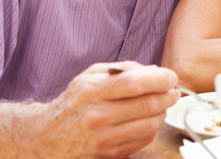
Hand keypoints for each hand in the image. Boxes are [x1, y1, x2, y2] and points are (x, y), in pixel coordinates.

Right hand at [43, 61, 179, 157]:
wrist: (47, 136)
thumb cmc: (74, 102)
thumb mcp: (91, 76)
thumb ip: (123, 69)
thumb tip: (153, 71)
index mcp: (93, 91)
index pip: (135, 83)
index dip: (160, 79)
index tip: (170, 77)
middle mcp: (98, 116)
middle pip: (148, 105)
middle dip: (168, 95)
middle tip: (173, 90)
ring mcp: (104, 138)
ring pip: (150, 125)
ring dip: (163, 112)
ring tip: (163, 104)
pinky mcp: (110, 154)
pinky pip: (143, 140)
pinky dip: (153, 128)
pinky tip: (150, 119)